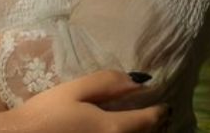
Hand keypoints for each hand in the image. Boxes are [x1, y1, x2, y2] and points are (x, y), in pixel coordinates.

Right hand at [0, 70, 169, 132]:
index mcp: (112, 127)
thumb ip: (107, 83)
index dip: (160, 111)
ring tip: (139, 124)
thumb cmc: (44, 113)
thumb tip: (138, 81)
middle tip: (157, 116)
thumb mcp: (74, 91)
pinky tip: (114, 130)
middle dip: (154, 126)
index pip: (149, 120)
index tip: (164, 104)